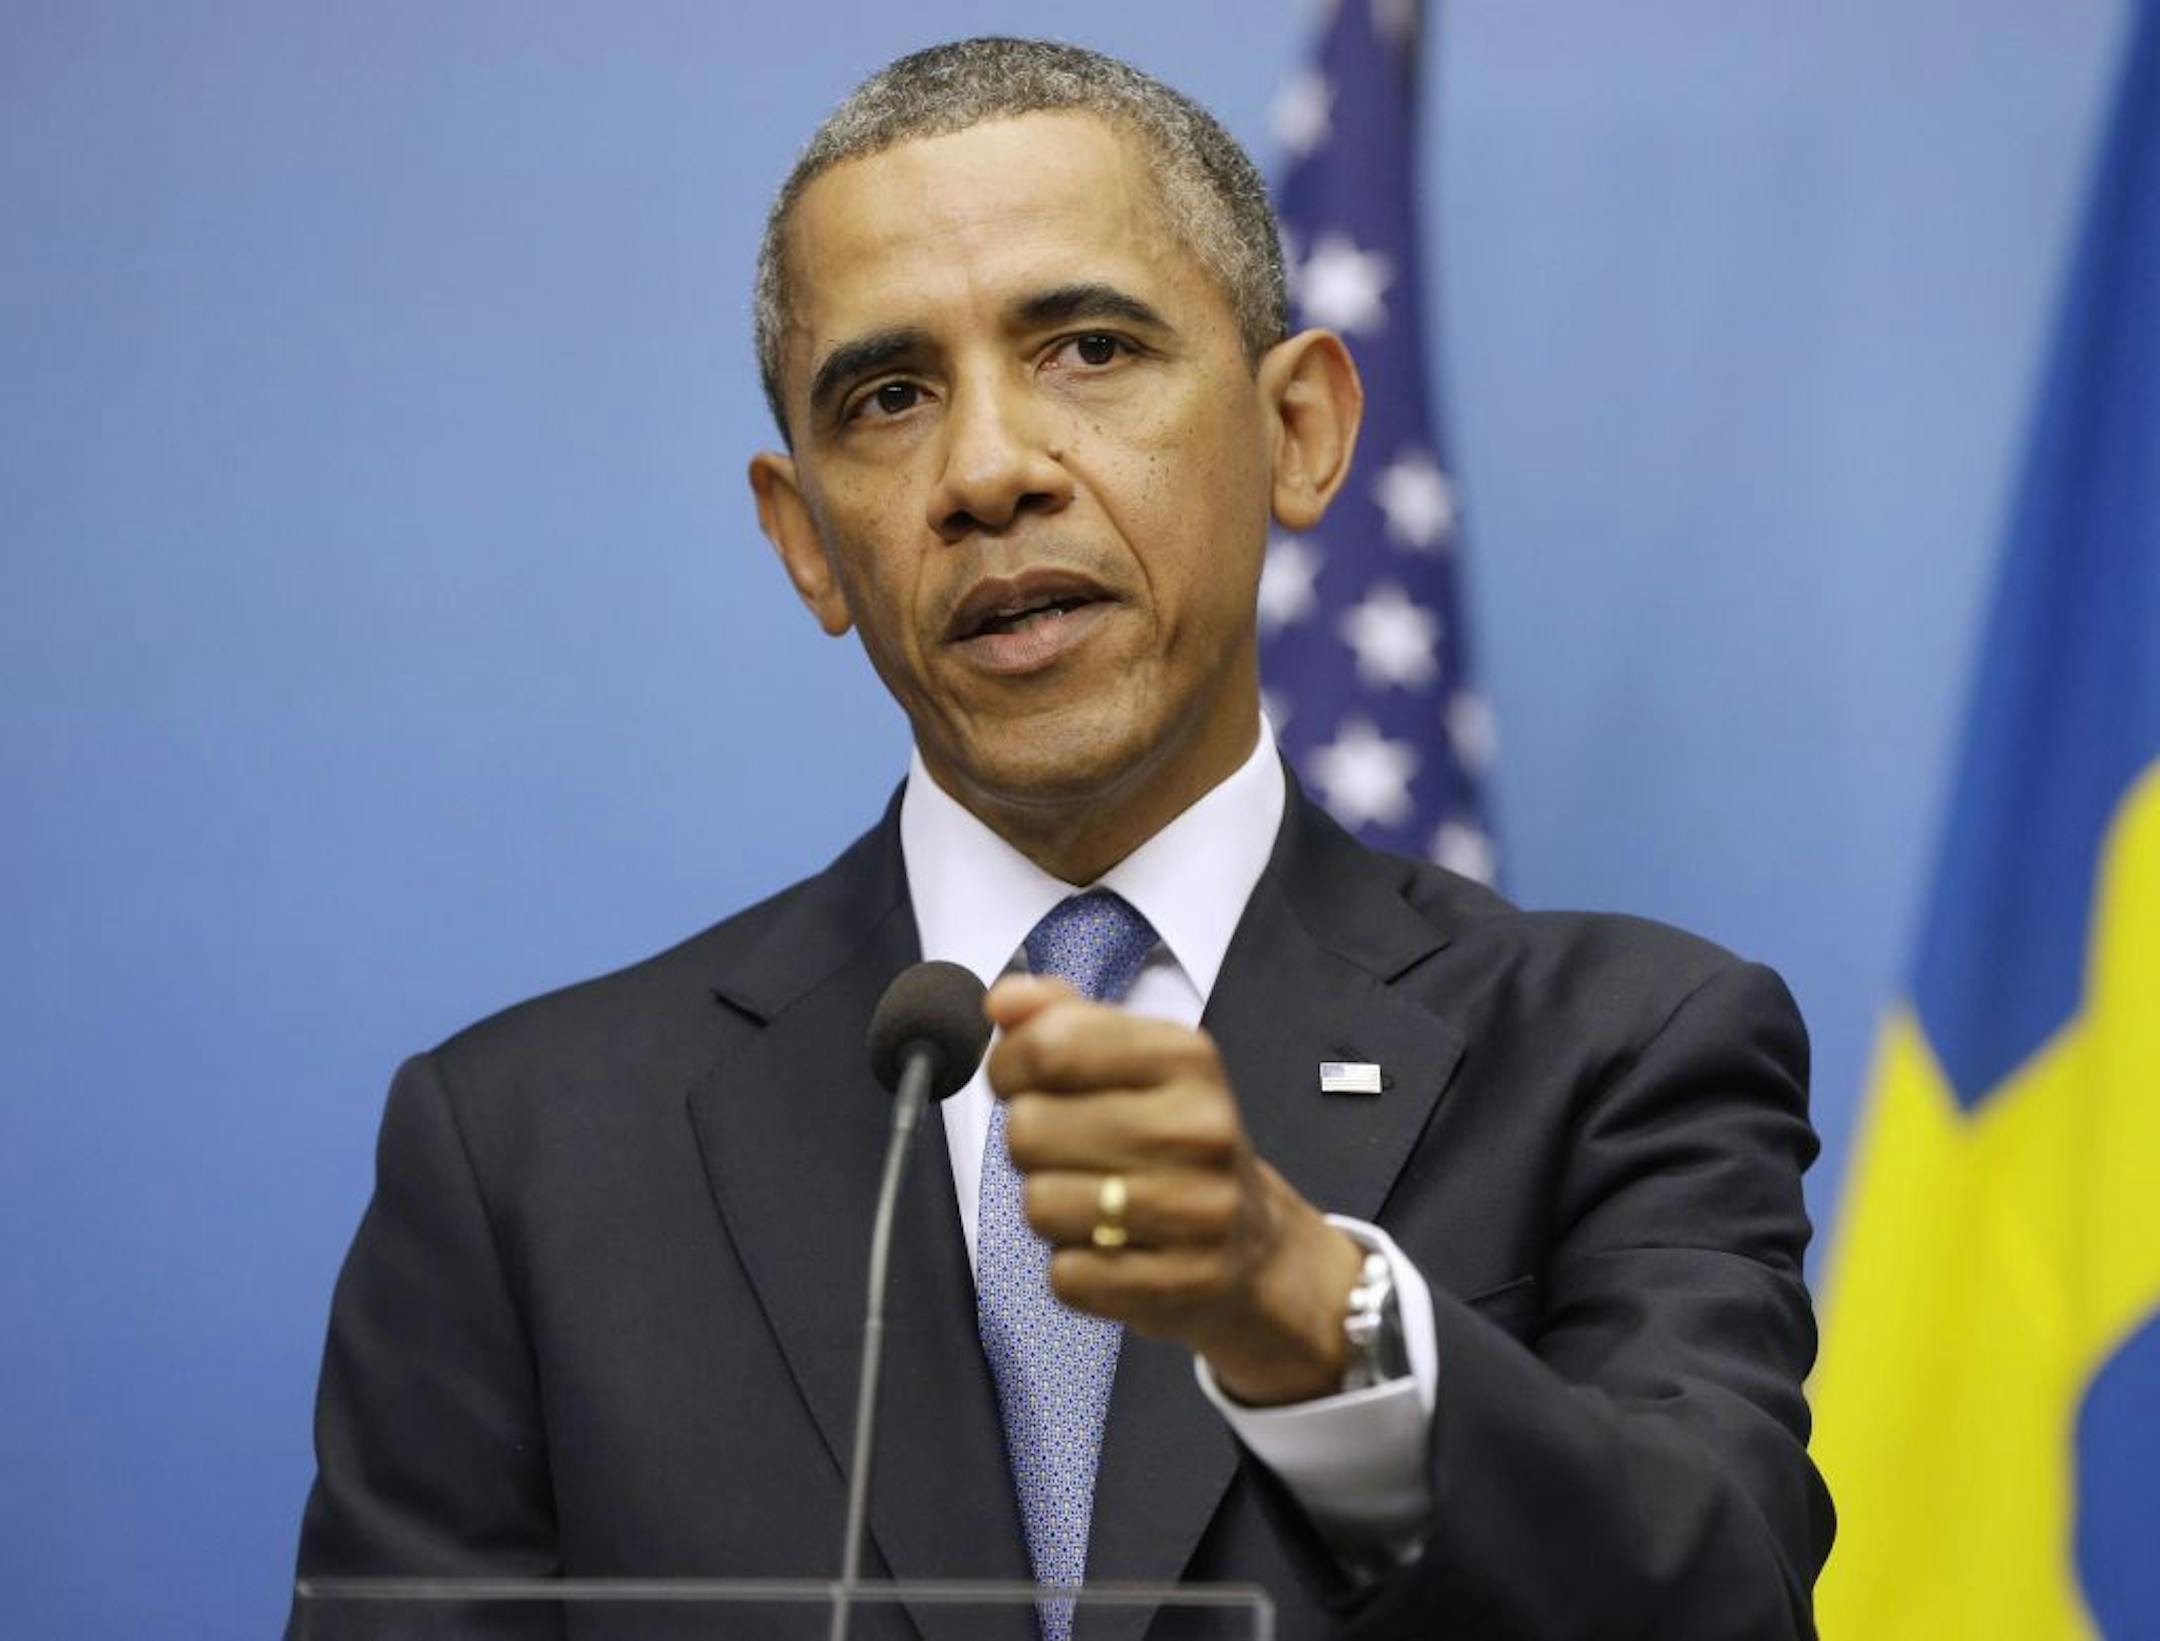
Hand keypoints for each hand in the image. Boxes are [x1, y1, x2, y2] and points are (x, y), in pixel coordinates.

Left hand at [984, 975, 1366, 1405]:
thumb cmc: (1176, 1141)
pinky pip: (1067, 1275)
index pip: (1048, 1046)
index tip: (1023, 1082)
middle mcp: (1199, 1128)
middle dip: (1030, 1144)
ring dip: (1050, 1207)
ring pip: (1040, 1204)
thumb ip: (1063, 1018)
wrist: (1256, 1246)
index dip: (1010, 1066)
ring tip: (1094, 1201)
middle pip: (1028, 1129)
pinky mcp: (1181, 1283)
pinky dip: (1074, 1267)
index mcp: (1186, 1057)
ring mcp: (1196, 1211)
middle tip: (1071, 1152)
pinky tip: (1113, 1249)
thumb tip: (1004, 999)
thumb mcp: (1137, 1060)